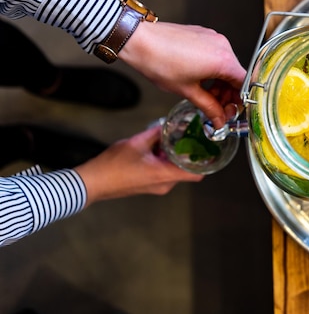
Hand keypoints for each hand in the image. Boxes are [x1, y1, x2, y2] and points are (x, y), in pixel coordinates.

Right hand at [75, 126, 203, 205]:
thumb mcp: (137, 142)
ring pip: (174, 172)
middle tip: (190, 139)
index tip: (209, 150)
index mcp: (165, 175)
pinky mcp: (148, 187)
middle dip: (188, 156)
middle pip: (187, 171)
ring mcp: (156, 188)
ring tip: (170, 142)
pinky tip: (156, 150)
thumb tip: (167, 125)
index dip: (206, 163)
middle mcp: (164, 185)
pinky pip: (164, 175)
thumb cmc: (113, 165)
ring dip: (174, 159)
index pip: (197, 174)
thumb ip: (156, 133)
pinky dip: (164, 163)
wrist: (92, 182)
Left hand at [119, 21, 246, 128]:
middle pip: (235, 75)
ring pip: (226, 65)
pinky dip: (213, 70)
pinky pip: (216, 55)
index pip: (244, 84)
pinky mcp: (204, 34)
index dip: (239, 101)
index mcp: (223, 60)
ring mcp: (213, 38)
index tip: (230, 111)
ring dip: (219, 83)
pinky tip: (200, 80)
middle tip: (217, 109)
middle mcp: (222, 45)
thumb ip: (208, 107)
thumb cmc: (160, 62)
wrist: (139, 40)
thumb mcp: (187, 91)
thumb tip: (219, 119)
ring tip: (205, 95)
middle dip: (227, 94)